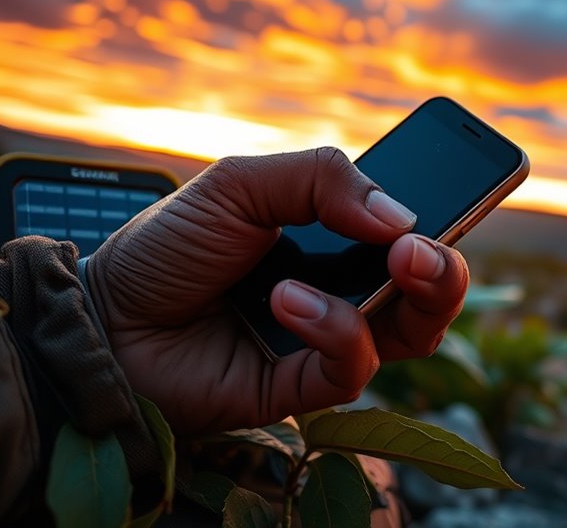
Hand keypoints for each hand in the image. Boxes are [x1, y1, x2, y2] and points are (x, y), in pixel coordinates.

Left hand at [86, 148, 467, 433]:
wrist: (104, 317)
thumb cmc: (168, 247)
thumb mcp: (241, 184)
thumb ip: (321, 179)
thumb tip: (401, 215)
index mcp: (333, 236)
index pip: (410, 229)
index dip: (445, 215)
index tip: (462, 190)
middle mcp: (341, 288)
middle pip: (428, 288)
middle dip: (446, 266)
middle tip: (424, 245)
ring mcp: (325, 339)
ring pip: (411, 331)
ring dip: (412, 293)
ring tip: (391, 258)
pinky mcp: (303, 386)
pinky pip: (352, 365)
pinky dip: (334, 327)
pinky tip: (289, 299)